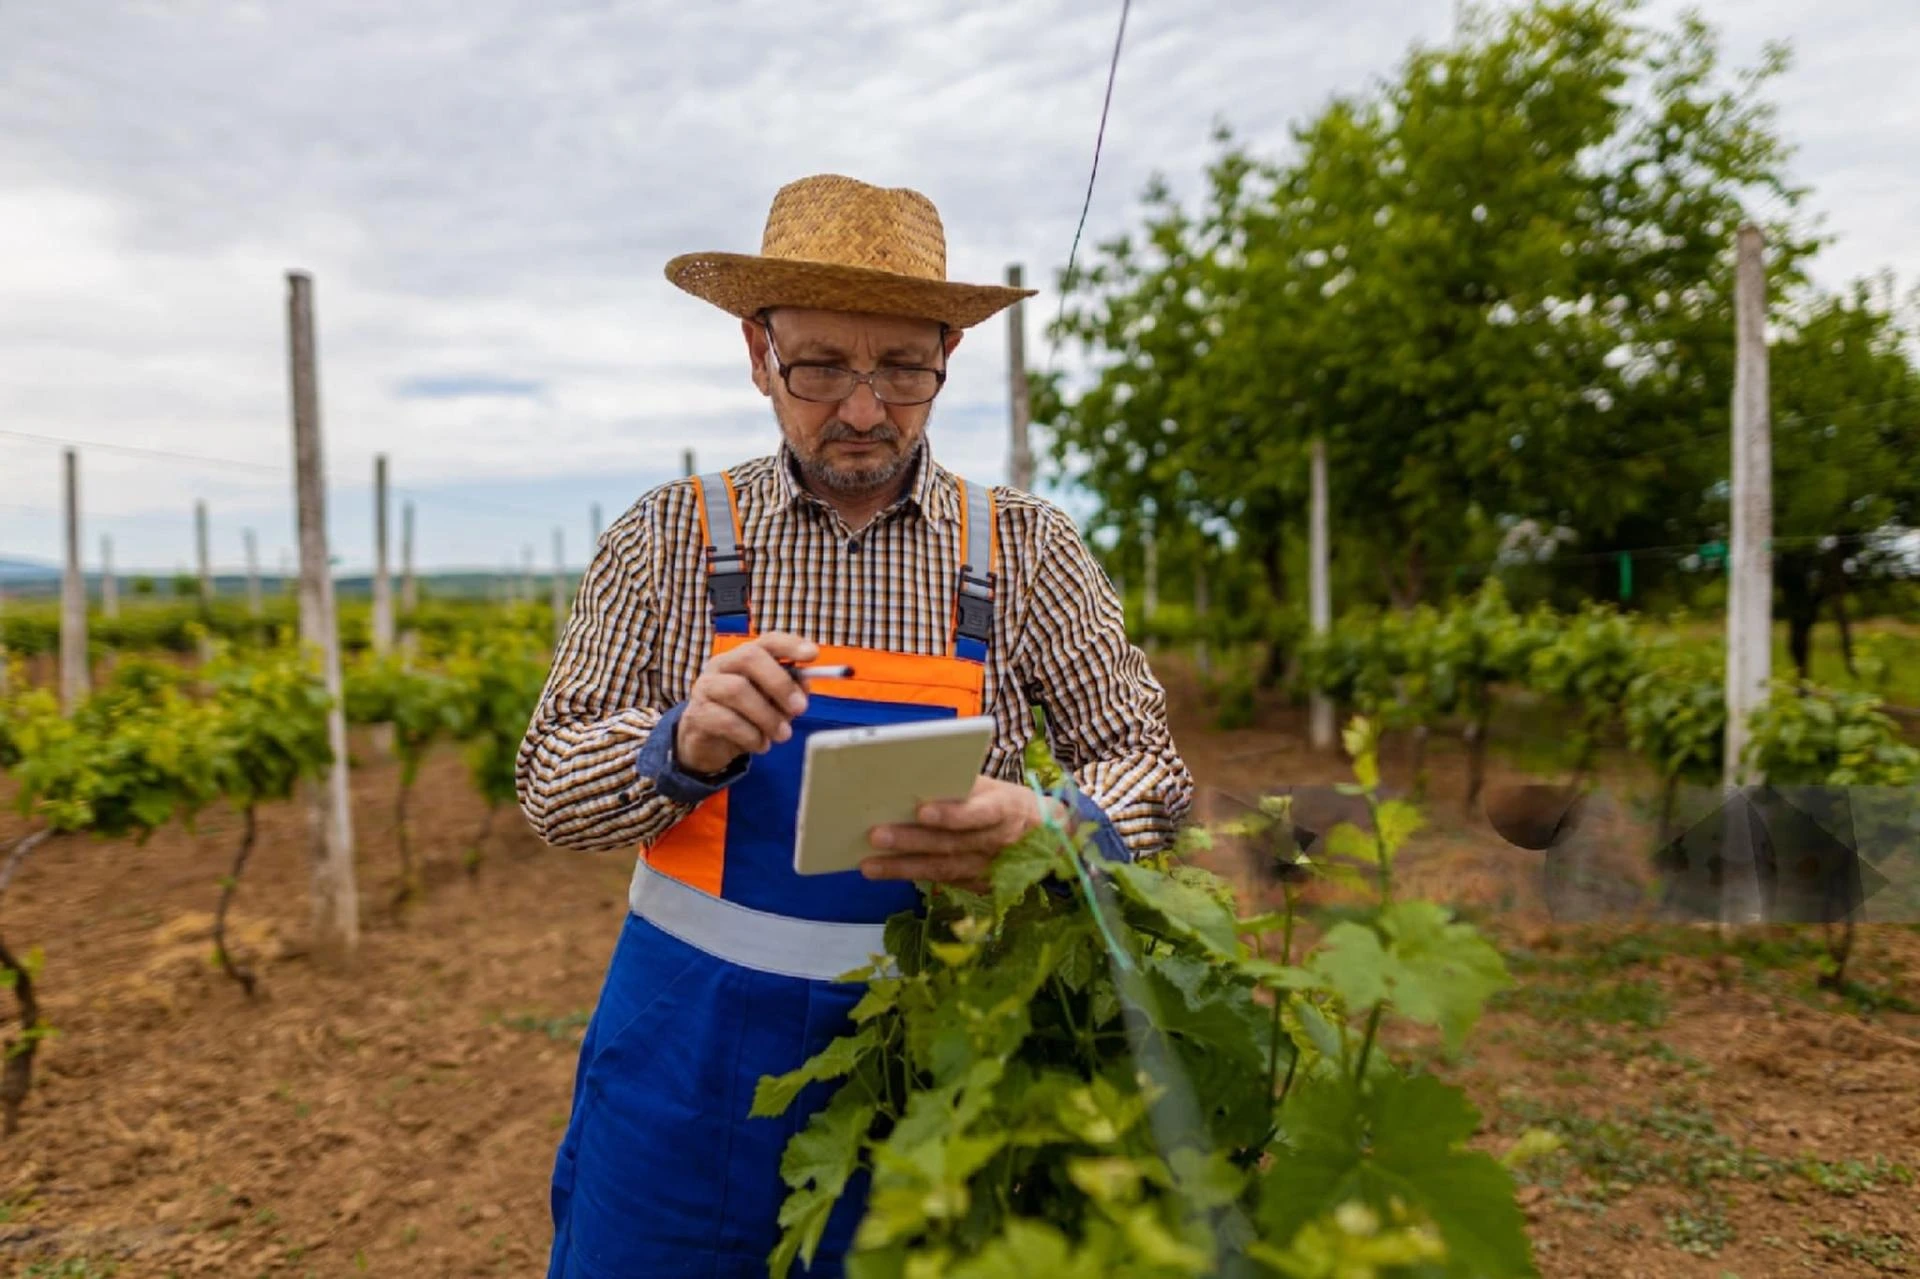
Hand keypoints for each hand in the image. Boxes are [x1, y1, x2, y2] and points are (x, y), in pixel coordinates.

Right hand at [674, 631, 817, 775]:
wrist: (707, 744)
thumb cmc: (744, 717)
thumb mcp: (771, 704)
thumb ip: (788, 693)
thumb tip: (805, 685)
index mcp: (744, 657)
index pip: (767, 641)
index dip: (790, 645)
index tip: (813, 655)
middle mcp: (722, 665)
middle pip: (749, 657)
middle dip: (779, 682)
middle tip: (800, 708)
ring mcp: (706, 687)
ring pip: (737, 690)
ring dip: (767, 716)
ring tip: (783, 735)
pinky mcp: (698, 714)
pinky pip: (726, 720)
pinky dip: (751, 735)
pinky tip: (761, 745)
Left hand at [860, 776, 1061, 890]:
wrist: (1046, 836)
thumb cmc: (1008, 802)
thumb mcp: (994, 787)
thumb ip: (964, 786)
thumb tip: (916, 779)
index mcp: (1005, 810)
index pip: (979, 814)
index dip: (952, 814)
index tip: (921, 810)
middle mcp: (997, 843)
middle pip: (951, 844)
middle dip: (911, 841)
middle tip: (875, 835)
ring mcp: (988, 870)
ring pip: (942, 869)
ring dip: (902, 867)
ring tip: (869, 865)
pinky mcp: (978, 886)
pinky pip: (942, 881)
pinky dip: (912, 876)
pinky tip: (885, 872)